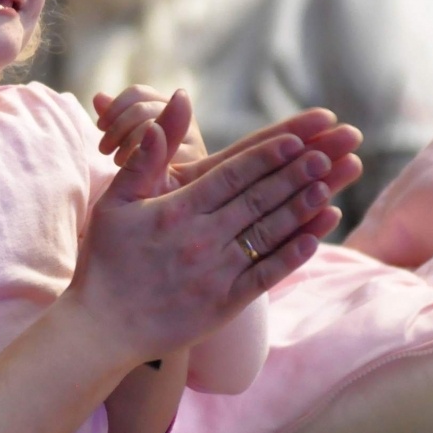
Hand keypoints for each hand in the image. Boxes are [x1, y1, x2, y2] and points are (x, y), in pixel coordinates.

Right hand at [65, 122, 361, 361]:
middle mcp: (200, 239)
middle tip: (326, 155)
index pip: (230, 176)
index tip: (294, 140)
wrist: (104, 327)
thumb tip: (173, 105)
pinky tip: (316, 236)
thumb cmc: (106, 259)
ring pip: (267, 234)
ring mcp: (216, 272)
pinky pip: (267, 275)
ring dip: (301, 209)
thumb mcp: (116, 201)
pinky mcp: (225, 303)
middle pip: (256, 200)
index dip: (265, 157)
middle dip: (294, 175)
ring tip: (328, 186)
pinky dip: (294, 254)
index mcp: (175, 211)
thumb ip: (146, 157)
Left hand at [94, 86, 205, 191]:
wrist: (161, 218)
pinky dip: (143, 158)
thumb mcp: (125, 146)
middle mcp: (185, 124)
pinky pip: (165, 151)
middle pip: (145, 108)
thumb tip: (99, 97)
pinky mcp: (194, 164)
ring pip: (154, 126)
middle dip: (119, 126)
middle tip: (105, 148)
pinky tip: (131, 173)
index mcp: (168, 112)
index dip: (116, 106)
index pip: (140, 93)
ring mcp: (193, 143)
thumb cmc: (140, 181)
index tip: (101, 126)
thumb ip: (114, 121)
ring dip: (129, 142)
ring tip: (118, 161)